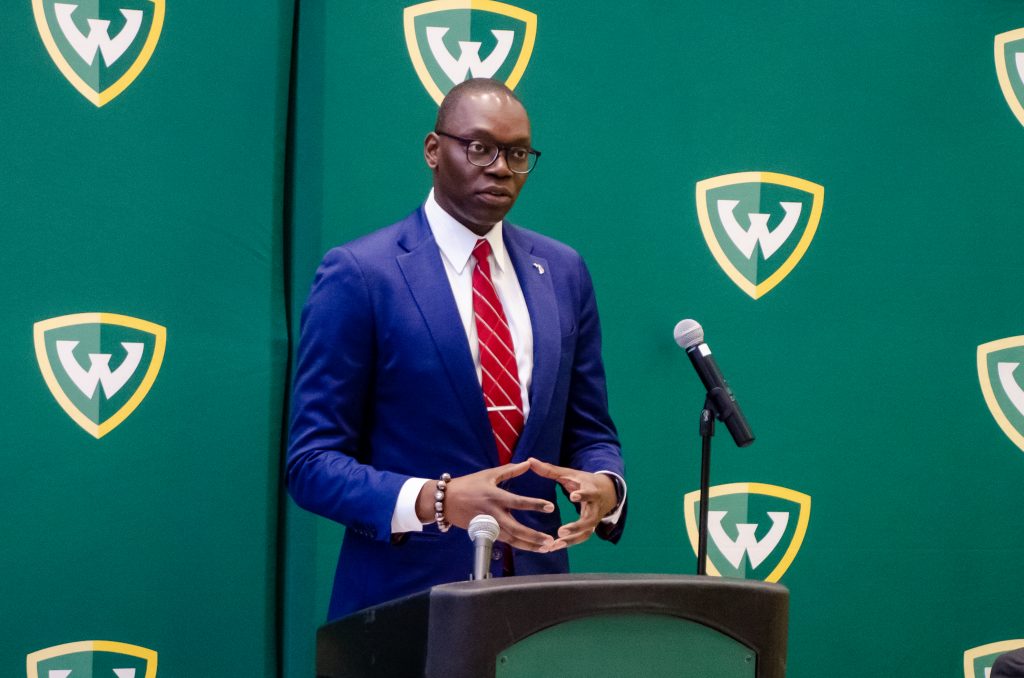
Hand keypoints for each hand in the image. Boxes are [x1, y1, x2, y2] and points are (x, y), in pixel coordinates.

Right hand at [416, 461, 556, 551]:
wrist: (445, 501)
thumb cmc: (468, 485)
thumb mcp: (488, 474)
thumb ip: (510, 470)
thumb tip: (528, 463)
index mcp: (495, 496)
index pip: (518, 502)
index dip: (535, 505)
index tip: (551, 507)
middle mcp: (493, 513)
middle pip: (516, 528)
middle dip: (534, 536)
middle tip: (551, 541)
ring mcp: (489, 525)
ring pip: (511, 539)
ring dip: (529, 545)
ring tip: (546, 547)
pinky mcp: (486, 533)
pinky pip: (505, 541)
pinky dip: (519, 545)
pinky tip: (532, 547)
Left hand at [527, 458, 617, 548]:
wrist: (607, 492)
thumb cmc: (584, 481)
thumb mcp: (570, 474)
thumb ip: (550, 470)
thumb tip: (530, 460)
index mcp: (592, 490)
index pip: (589, 493)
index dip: (582, 495)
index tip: (573, 497)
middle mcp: (595, 507)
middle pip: (589, 519)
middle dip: (576, 526)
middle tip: (561, 531)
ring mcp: (594, 519)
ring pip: (586, 532)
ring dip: (571, 540)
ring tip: (555, 544)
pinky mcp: (590, 528)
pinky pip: (581, 538)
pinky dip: (569, 543)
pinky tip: (554, 547)